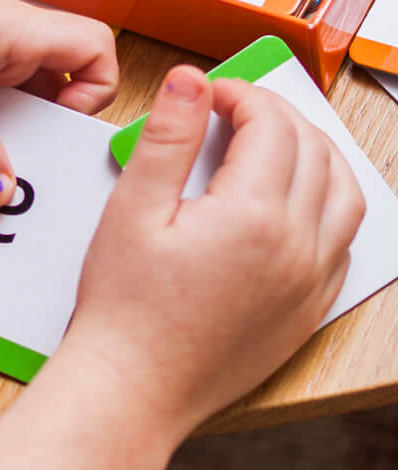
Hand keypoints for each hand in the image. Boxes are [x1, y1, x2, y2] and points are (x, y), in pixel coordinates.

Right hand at [57, 66, 363, 442]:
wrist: (134, 387)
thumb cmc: (124, 307)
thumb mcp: (132, 210)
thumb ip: (168, 139)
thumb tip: (191, 82)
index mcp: (253, 216)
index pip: (270, 126)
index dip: (240, 96)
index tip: (209, 94)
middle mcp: (298, 246)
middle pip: (314, 152)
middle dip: (277, 117)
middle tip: (234, 110)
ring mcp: (312, 281)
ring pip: (346, 195)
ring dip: (318, 156)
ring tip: (276, 144)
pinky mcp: (310, 309)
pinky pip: (344, 243)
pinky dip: (329, 206)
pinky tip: (292, 204)